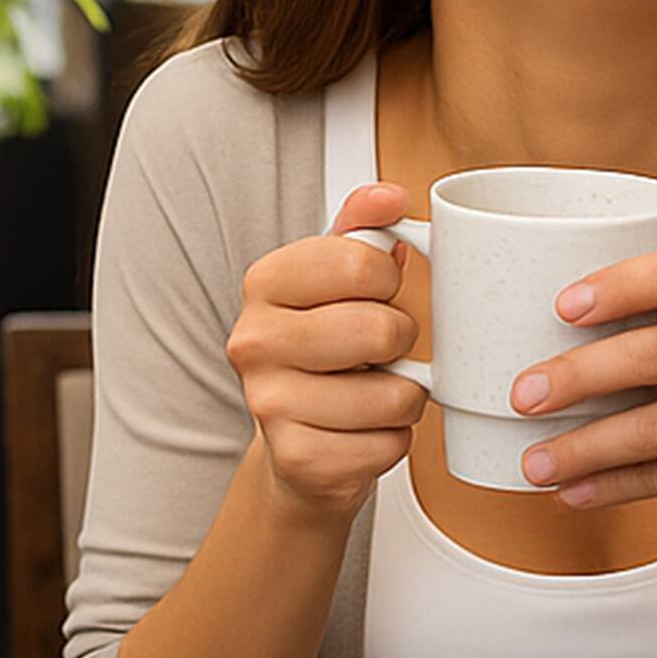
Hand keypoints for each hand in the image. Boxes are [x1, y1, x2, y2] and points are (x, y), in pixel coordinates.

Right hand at [224, 182, 429, 517]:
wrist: (299, 446)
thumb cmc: (327, 350)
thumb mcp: (338, 281)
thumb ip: (363, 229)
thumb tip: (388, 197)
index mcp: (263, 282)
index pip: (360, 262)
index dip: (390, 282)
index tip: (376, 294)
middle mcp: (252, 341)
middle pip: (380, 329)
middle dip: (400, 341)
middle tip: (378, 349)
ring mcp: (269, 405)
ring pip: (395, 394)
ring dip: (404, 396)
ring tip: (373, 391)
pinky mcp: (299, 460)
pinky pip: (390, 444)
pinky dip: (393, 439)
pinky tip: (363, 431)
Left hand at [507, 248, 656, 539]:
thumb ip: (653, 319)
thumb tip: (533, 335)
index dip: (621, 285)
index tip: (563, 304)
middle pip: (652, 356)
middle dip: (577, 377)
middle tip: (523, 394)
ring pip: (652, 429)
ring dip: (582, 448)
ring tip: (533, 460)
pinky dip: (611, 487)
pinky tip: (572, 489)